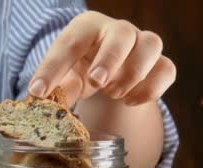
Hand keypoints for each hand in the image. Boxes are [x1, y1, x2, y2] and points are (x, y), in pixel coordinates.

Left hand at [28, 11, 175, 105]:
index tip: (39, 91)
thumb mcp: (63, 77)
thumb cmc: (80, 69)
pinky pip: (166, 69)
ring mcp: (141, 44)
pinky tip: (130, 101)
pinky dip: (151, 88)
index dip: (53, 67)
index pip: (70, 42)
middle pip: (122, 33)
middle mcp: (116, 30)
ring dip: (132, 74)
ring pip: (151, 45)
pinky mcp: (159, 63)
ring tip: (112, 94)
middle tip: (97, 82)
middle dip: (110, 58)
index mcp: (86, 28)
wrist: (107, 74)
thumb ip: (53, 89)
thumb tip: (37, 103)